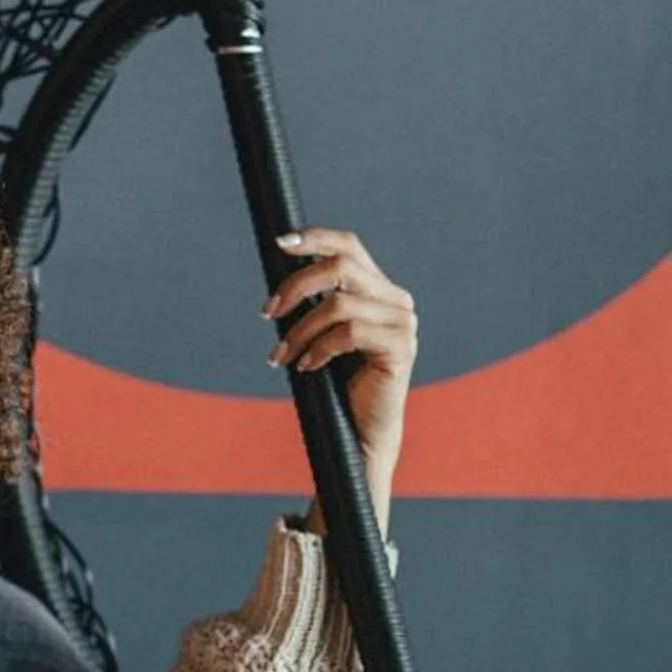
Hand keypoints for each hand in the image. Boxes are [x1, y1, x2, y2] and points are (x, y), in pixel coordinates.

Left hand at [261, 228, 417, 517]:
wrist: (358, 433)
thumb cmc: (336, 383)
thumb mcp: (321, 332)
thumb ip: (314, 302)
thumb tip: (279, 280)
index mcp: (378, 290)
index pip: (349, 246)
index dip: (315, 238)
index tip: (280, 243)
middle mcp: (396, 300)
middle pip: (341, 267)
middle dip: (296, 286)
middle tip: (268, 312)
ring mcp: (403, 323)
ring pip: (339, 304)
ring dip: (300, 329)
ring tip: (282, 355)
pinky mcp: (401, 348)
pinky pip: (349, 333)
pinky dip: (319, 348)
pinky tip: (307, 366)